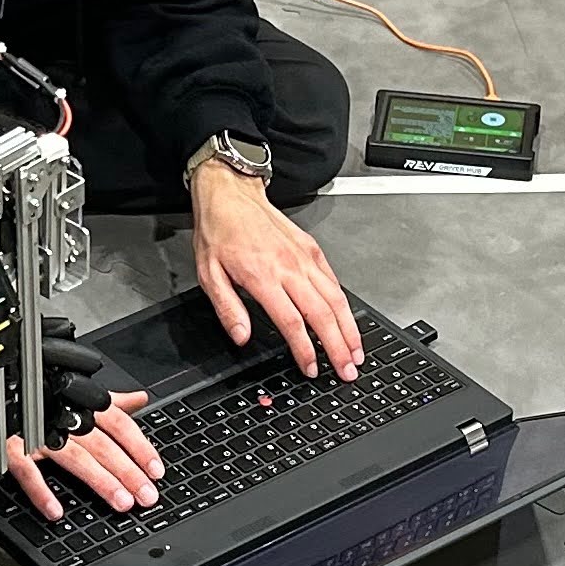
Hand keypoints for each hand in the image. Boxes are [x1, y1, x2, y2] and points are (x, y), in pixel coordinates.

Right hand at [5, 391, 158, 518]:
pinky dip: (40, 490)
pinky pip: (25, 469)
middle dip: (127, 470)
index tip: (156, 471)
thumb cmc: (36, 392)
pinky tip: (56, 510)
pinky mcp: (8, 443)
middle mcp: (60, 414)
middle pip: (101, 443)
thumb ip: (108, 400)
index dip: (139, 447)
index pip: (117, 423)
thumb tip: (139, 399)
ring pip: (73, 456)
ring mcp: (34, 429)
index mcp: (79, 401)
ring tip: (120, 502)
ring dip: (100, 481)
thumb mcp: (75, 391)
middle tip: (146, 495)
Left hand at [189, 158, 363, 377]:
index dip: (305, 351)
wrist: (231, 194)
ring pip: (335, 299)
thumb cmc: (219, 232)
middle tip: (348, 370)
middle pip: (323, 315)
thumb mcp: (208, 274)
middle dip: (338, 347)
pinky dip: (344, 303)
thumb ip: (228, 309)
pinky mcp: (312, 249)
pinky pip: (333, 280)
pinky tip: (347, 320)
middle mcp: (290, 267)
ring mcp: (304, 257)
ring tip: (356, 352)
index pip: (293, 323)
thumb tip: (241, 336)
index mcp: (263, 277)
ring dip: (349, 328)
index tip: (311, 369)